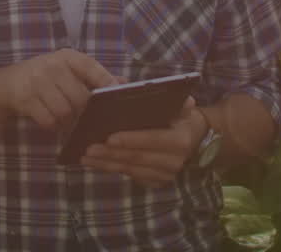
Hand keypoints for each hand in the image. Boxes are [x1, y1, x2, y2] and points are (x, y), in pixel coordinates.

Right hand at [0, 49, 116, 129]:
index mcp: (67, 57)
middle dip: (82, 111)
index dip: (106, 81)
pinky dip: (52, 125)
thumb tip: (124, 82)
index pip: (91, 67)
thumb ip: (95, 77)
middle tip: (80, 116)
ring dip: (66, 120)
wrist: (7, 84)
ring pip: (65, 112)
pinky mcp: (25, 99)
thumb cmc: (46, 77)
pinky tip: (49, 119)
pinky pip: (48, 120)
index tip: (116, 94)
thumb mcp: (69, 71)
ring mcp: (37, 82)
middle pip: (80, 97)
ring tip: (62, 117)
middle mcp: (53, 66)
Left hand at [80, 96, 209, 186]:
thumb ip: (176, 101)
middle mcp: (174, 161)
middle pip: (137, 158)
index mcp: (180, 140)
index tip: (109, 138)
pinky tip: (95, 163)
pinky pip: (130, 176)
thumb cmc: (181, 117)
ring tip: (85, 156)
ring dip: (106, 163)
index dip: (131, 140)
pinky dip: (111, 169)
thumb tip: (177, 97)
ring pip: (130, 169)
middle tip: (88, 148)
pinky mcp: (156, 182)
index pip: (152, 140)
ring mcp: (165, 175)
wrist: (195, 139)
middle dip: (111, 154)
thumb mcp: (182, 107)